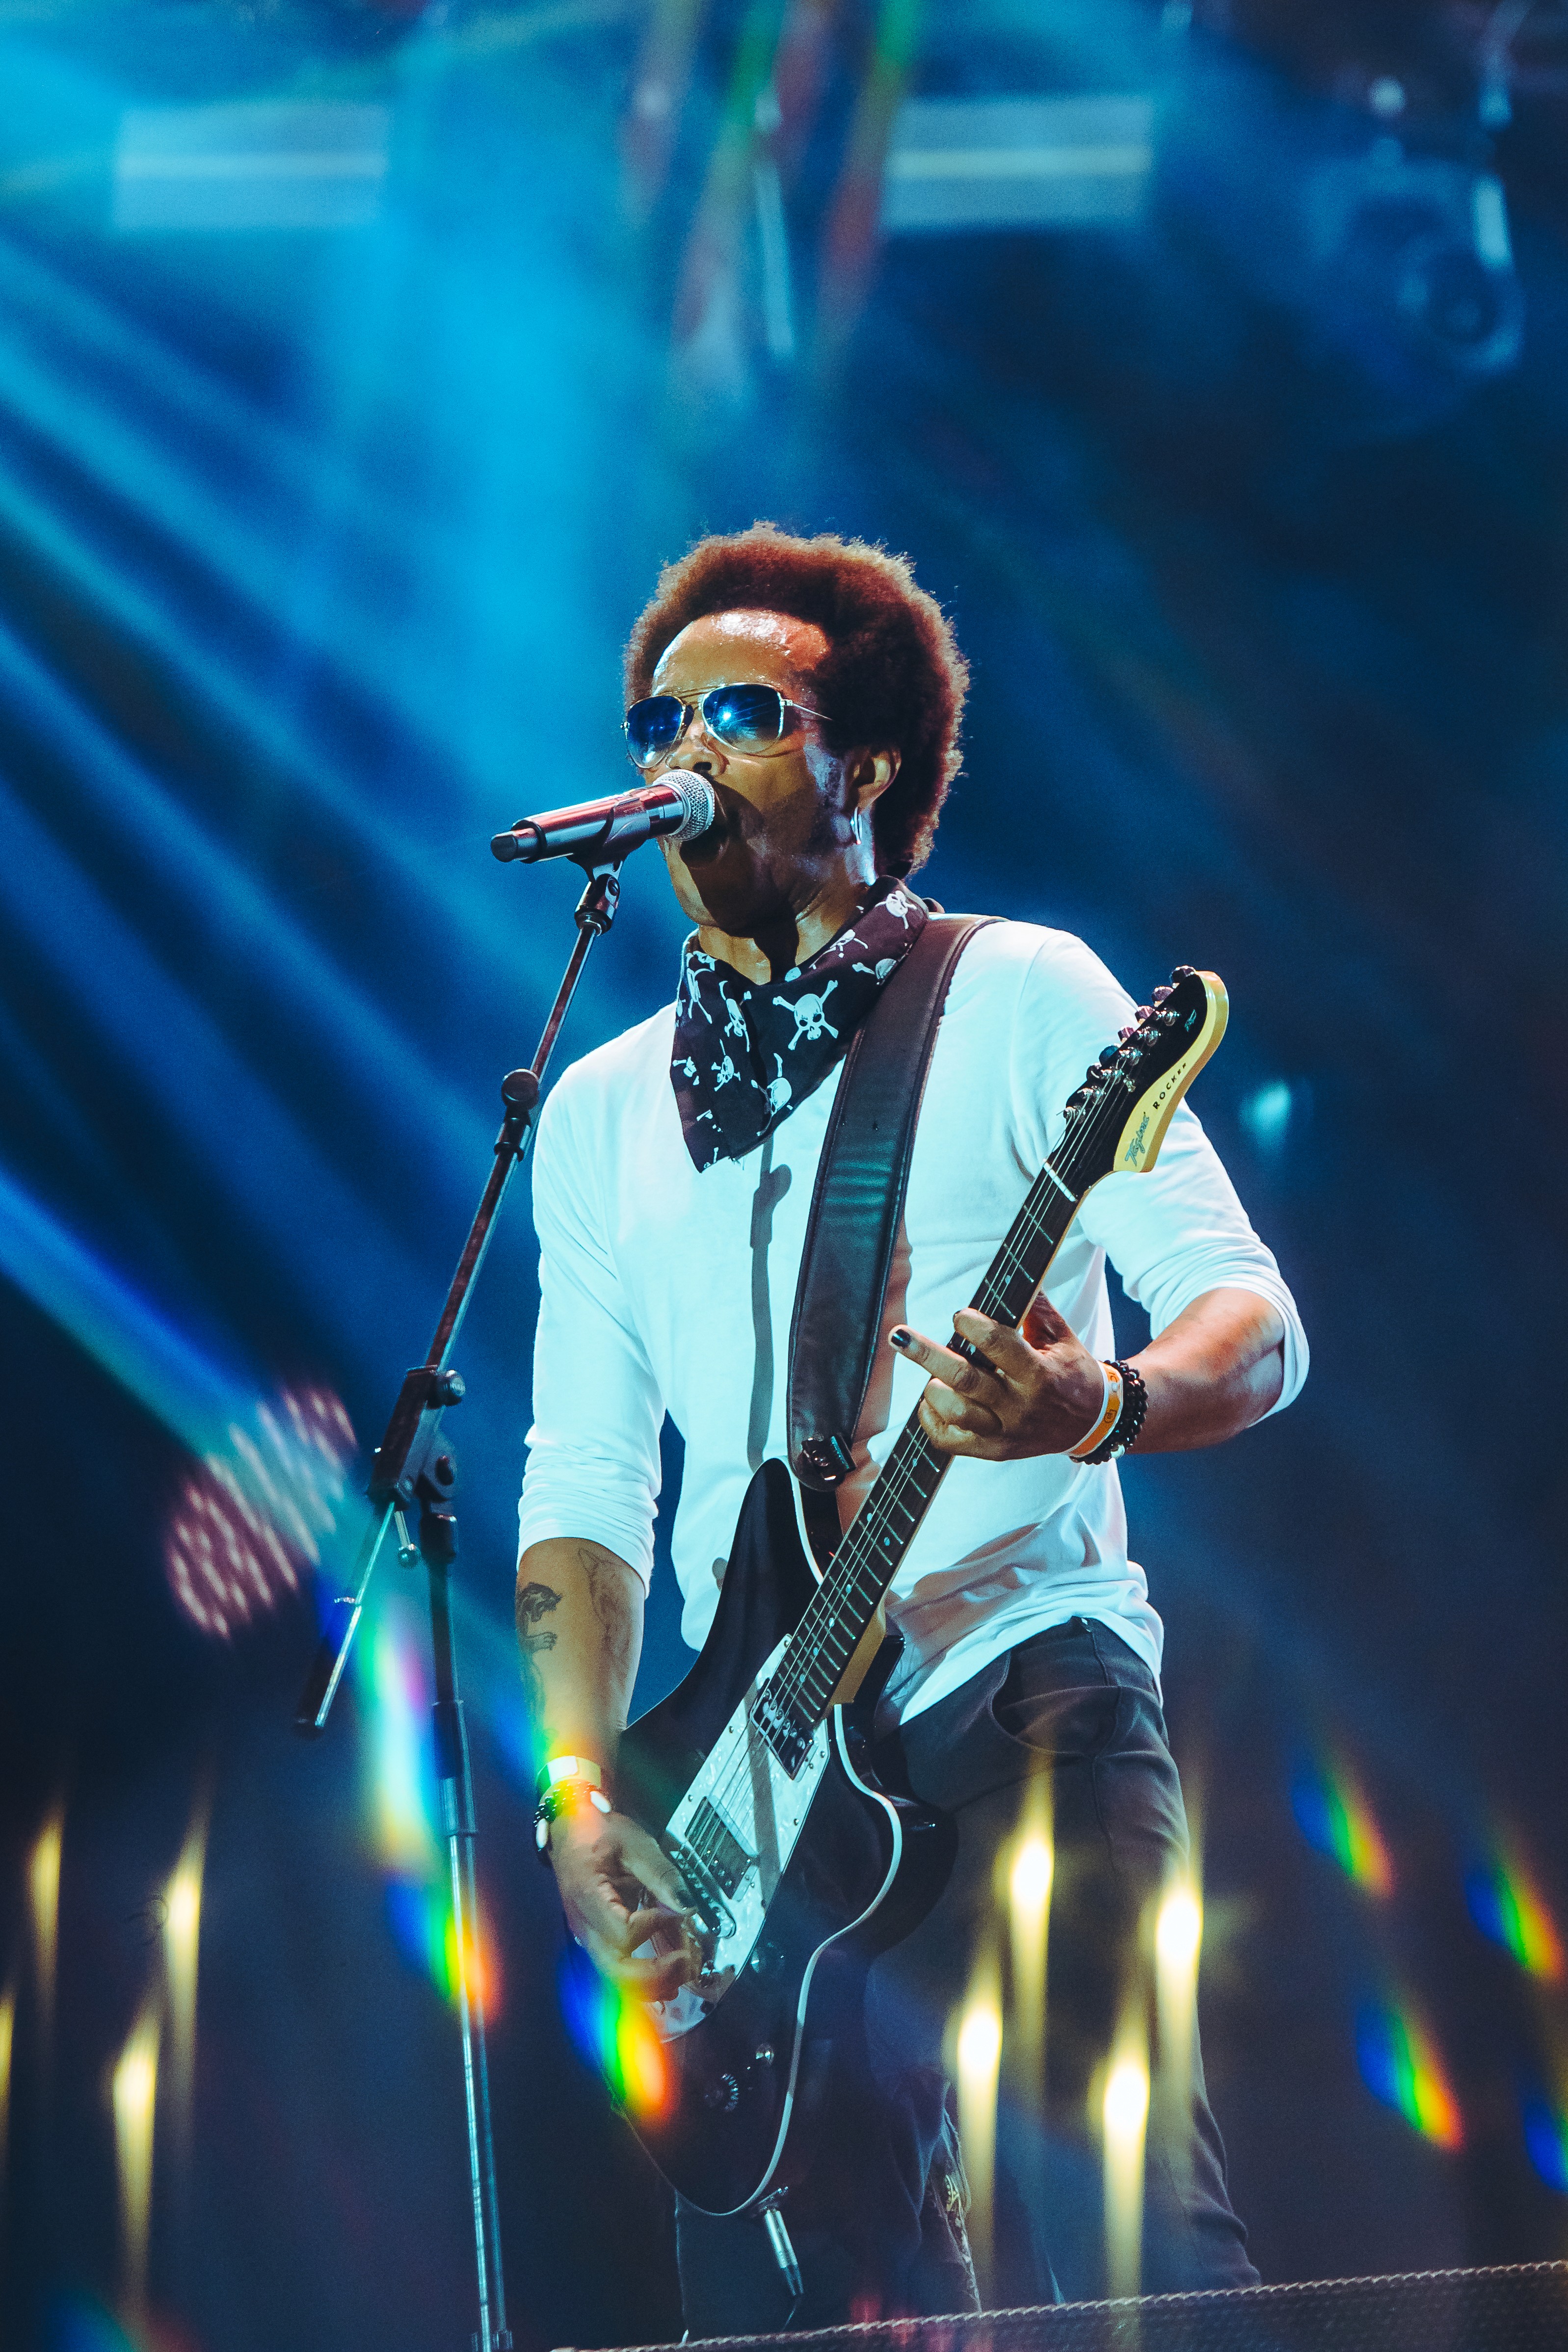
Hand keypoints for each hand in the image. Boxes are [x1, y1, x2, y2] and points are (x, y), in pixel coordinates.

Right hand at [548, 1805, 704, 1999]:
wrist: (569, 1830)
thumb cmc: (599, 1833)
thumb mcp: (633, 1843)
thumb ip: (661, 1874)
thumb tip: (688, 1906)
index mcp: (588, 1897)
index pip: (622, 1932)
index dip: (653, 1926)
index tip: (674, 1910)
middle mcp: (584, 1926)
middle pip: (615, 1970)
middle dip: (656, 1974)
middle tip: (688, 1961)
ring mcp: (587, 1937)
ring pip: (616, 1978)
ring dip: (653, 1983)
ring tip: (685, 1970)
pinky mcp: (597, 1940)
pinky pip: (618, 1969)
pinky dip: (644, 1979)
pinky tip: (670, 1977)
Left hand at [892, 1297, 1107, 1460]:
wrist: (1091, 1424)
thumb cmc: (1072, 1373)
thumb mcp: (1063, 1338)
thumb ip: (1036, 1309)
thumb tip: (1011, 1275)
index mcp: (1040, 1375)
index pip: (1000, 1346)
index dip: (974, 1326)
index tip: (960, 1314)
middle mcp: (1021, 1407)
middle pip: (966, 1380)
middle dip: (928, 1355)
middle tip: (900, 1335)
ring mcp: (1006, 1433)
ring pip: (956, 1413)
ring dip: (934, 1390)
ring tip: (932, 1375)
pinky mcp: (994, 1451)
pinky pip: (950, 1441)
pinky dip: (931, 1420)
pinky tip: (931, 1401)